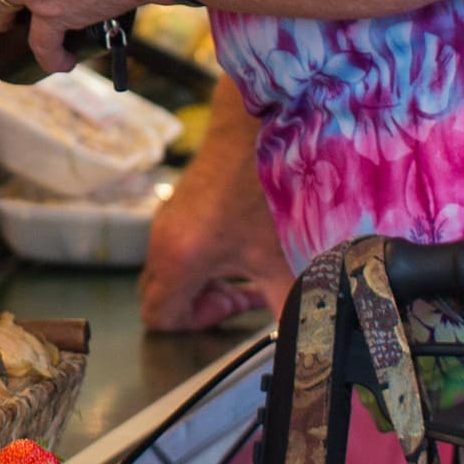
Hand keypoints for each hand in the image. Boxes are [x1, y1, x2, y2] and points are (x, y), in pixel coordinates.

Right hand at [142, 82, 290, 329]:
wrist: (260, 123)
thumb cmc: (268, 189)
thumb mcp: (284, 260)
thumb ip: (289, 308)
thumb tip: (305, 340)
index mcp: (179, 260)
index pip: (159, 317)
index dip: (197, 323)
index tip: (234, 305)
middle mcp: (162, 240)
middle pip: (161, 295)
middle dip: (198, 305)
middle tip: (241, 293)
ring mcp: (168, 218)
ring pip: (173, 270)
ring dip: (205, 280)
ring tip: (250, 269)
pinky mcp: (180, 203)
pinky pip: (179, 246)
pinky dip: (205, 257)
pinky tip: (245, 244)